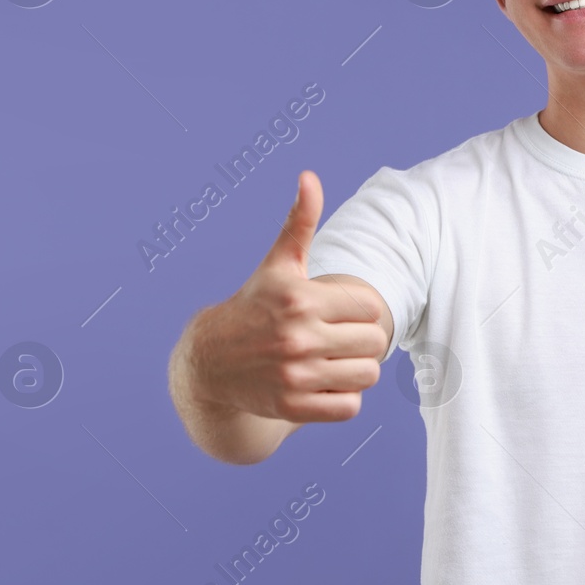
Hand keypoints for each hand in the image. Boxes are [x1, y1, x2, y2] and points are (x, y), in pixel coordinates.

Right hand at [185, 170, 391, 422]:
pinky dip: (342, 399)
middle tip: (338, 338)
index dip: (360, 311)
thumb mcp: (278, 265)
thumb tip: (309, 177)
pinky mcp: (291, 407)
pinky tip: (322, 384)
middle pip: (374, 342)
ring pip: (367, 375)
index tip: (340, 312)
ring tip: (333, 361)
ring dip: (355, 370)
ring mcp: (294, 375)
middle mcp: (296, 337)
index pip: (372, 308)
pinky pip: (349, 407)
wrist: (209, 363)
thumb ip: (299, 222)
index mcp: (300, 298)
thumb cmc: (255, 306)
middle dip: (361, 340)